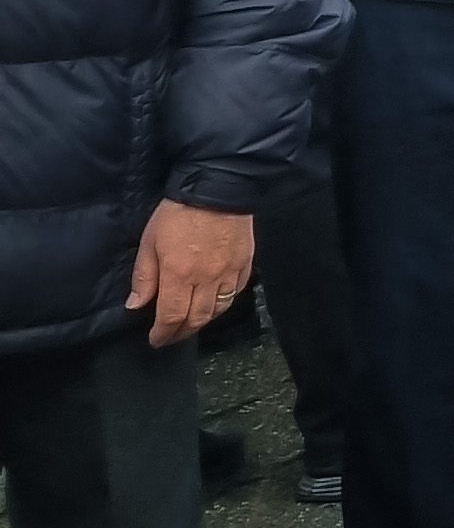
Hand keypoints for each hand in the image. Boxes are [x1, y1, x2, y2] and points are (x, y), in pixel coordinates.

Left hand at [131, 199, 251, 346]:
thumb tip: (135, 305)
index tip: (155, 339)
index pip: (171, 316)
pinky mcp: (244, 263)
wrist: (216, 188)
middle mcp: (206, 280)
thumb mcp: (149, 242)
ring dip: (202, 321)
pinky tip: (214, 302)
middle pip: (197, 319)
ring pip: (218, 310)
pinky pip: (235, 293)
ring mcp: (229, 272)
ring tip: (190, 323)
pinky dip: (223, 303)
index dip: (163, 333)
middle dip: (181, 333)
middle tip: (170, 337)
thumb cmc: (177, 213)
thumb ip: (144, 276)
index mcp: (179, 275)